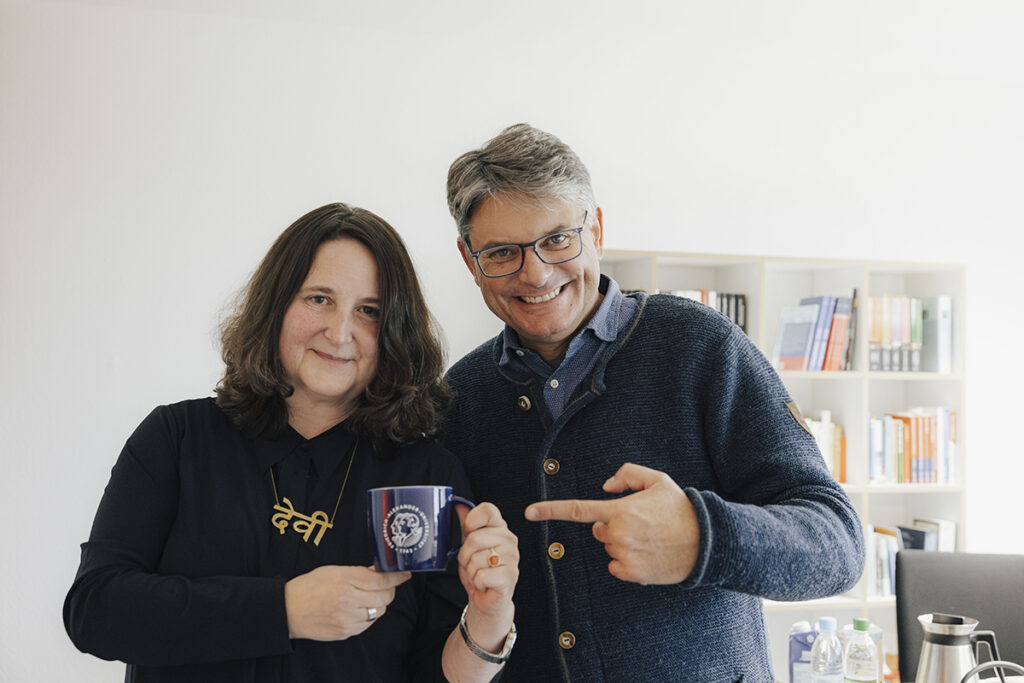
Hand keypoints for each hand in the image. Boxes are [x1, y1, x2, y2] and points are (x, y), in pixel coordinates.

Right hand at [284, 565, 410, 640]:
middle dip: (388, 590)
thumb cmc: (310, 586)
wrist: (289, 610)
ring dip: (378, 604)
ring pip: (379, 612)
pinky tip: (358, 609)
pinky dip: (368, 616)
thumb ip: (359, 571)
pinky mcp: (345, 632)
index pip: (381, 580)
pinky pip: (367, 624)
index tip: (404, 574)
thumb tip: (379, 571)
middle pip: (384, 597)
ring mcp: (347, 618)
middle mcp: (348, 600)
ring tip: (367, 597)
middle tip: (383, 585)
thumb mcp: (334, 570)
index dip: (396, 577)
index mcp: (345, 580)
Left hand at [455, 503, 517, 650]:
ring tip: (478, 574)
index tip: (469, 533)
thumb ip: (466, 524)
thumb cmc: (478, 570)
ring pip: (476, 558)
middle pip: (475, 538)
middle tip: (471, 563)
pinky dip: (476, 582)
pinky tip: (484, 583)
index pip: (488, 510)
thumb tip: (458, 504)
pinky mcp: (510, 576)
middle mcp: (509, 540)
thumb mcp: (468, 545)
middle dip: (465, 555)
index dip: (472, 521)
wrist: (486, 599)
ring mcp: (512, 558)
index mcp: (500, 528)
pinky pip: (481, 575)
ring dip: (470, 570)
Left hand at [524, 463, 699, 584]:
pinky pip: (616, 566)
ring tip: (649, 538)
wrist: (706, 541)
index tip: (528, 512)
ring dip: (622, 543)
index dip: (550, 510)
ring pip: (609, 547)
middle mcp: (618, 533)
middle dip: (612, 525)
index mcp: (620, 509)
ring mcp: (624, 555)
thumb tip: (605, 486)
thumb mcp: (657, 479)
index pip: (578, 509)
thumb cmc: (680, 508)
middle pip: (598, 530)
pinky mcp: (632, 574)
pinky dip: (627, 561)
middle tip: (640, 523)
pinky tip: (648, 554)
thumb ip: (627, 474)